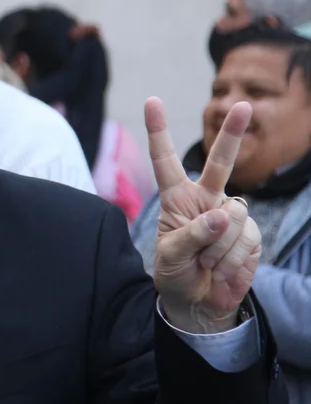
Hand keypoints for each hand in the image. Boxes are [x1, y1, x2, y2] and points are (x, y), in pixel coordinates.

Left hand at [146, 97, 261, 332]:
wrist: (198, 302)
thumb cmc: (175, 273)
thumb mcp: (170, 255)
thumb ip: (192, 234)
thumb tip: (223, 215)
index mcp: (177, 198)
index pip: (165, 161)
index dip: (159, 132)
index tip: (152, 101)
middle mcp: (206, 199)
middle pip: (220, 162)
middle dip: (233, 134)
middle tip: (243, 105)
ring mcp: (230, 215)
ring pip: (233, 218)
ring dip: (217, 247)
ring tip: (206, 263)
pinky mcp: (250, 234)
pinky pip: (245, 238)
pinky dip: (231, 258)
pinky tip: (220, 270)